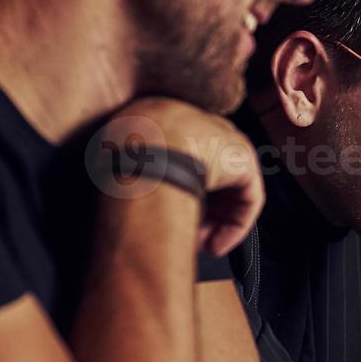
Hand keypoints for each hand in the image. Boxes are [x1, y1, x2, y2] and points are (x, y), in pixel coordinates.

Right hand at [108, 98, 264, 256]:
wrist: (141, 149)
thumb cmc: (117, 156)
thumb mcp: (113, 158)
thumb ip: (130, 170)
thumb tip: (125, 198)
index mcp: (165, 114)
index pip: (179, 155)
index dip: (175, 190)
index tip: (163, 214)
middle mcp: (199, 121)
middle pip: (208, 172)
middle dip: (200, 208)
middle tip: (187, 235)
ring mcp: (225, 138)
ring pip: (228, 189)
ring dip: (215, 222)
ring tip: (200, 245)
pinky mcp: (244, 159)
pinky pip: (247, 198)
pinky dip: (234, 226)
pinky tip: (215, 246)